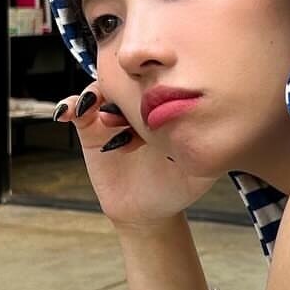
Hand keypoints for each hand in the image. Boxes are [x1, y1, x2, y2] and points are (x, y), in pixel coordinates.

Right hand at [55, 81, 219, 230]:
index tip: (153, 98)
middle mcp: (139, 105)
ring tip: (106, 117)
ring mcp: (113, 115)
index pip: (156, 81)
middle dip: (124, 84)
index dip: (152, 84)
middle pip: (127, 78)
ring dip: (99, 96)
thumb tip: (220, 130)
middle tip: (127, 105)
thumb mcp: (200, 170)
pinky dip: (70, 106)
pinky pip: (76, 110)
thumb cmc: (177, 187)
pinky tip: (69, 114)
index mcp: (165, 108)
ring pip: (101, 89)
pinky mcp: (91, 130)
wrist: (147, 211)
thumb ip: (208, 150)